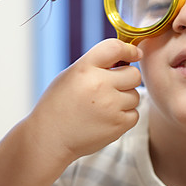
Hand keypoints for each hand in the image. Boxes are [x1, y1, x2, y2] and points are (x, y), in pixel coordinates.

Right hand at [27, 39, 142, 162]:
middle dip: (126, 79)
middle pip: (134, 74)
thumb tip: (126, 58)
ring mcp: (110, 106)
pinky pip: (134, 114)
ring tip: (103, 107)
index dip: (129, 50)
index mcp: (85, 68)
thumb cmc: (59, 104)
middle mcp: (99, 84)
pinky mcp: (118, 124)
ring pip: (135, 95)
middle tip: (111, 87)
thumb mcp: (70, 75)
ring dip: (124, 100)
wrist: (50, 137)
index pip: (116, 47)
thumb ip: (96, 65)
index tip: (134, 53)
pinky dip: (124, 116)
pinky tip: (105, 119)